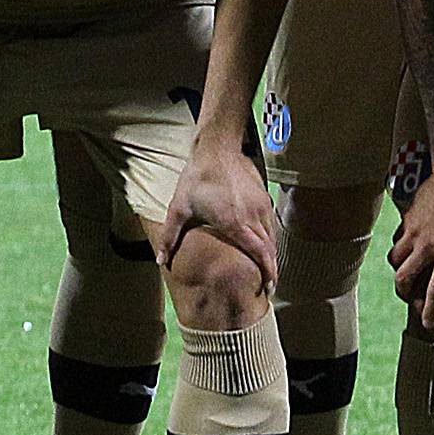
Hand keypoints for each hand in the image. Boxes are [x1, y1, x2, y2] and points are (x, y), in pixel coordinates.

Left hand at [158, 130, 276, 291]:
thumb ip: (170, 236)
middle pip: (270, 249)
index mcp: (236, 223)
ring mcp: (261, 206)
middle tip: (268, 285)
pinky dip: (270, 238)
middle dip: (271, 269)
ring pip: (272, 237)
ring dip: (271, 254)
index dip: (268, 272)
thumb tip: (161, 261)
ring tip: (266, 268)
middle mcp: (253, 216)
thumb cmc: (198, 177)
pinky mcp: (264, 197)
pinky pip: (271, 223)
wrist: (218, 147)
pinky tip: (262, 243)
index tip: (269, 287)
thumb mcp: (179, 207)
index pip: (260, 253)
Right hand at [388, 161, 433, 328]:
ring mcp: (414, 231)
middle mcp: (427, 246)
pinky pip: (397, 239)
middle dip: (403, 293)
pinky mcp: (408, 217)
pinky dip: (400, 248)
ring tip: (406, 274)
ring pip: (394, 259)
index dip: (431, 312)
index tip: (428, 324)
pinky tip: (409, 249)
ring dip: (399, 270)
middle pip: (403, 279)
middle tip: (409, 298)